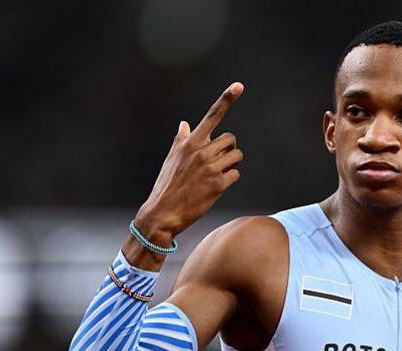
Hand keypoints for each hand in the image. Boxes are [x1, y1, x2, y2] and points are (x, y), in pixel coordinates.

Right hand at [134, 82, 245, 243]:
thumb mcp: (171, 159)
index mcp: (190, 142)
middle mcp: (201, 151)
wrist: (163, 213)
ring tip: (217, 174)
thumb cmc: (167, 185)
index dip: (227, 99)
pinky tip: (216, 186)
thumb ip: (181, 140)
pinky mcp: (218, 184)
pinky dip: (230, 179)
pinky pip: (235, 174)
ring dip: (232, 164)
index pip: (212, 116)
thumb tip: (184, 124)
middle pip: (231, 139)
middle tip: (219, 162)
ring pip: (237, 156)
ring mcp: (210, 167)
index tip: (239, 85)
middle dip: (229, 149)